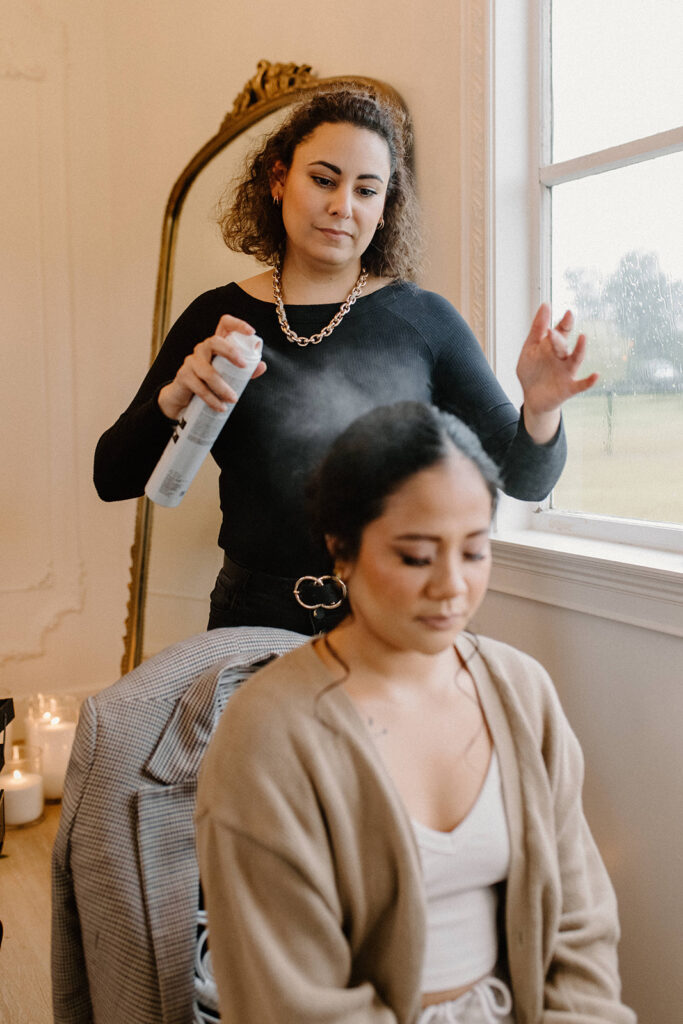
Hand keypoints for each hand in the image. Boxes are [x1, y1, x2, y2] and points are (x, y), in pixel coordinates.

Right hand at [158, 315, 266, 420]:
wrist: (185, 400)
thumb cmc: (211, 384)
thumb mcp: (230, 376)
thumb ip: (245, 371)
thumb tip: (262, 366)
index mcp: (216, 345)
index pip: (224, 324)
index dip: (237, 324)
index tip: (251, 332)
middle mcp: (202, 349)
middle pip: (214, 341)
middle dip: (230, 351)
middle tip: (244, 366)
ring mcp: (191, 361)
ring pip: (208, 371)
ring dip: (222, 387)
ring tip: (233, 399)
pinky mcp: (184, 376)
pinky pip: (199, 387)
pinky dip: (211, 399)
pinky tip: (220, 407)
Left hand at [516, 304, 597, 442]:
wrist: (532, 397)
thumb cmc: (533, 371)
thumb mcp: (530, 348)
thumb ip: (537, 329)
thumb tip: (545, 304)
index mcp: (553, 346)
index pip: (561, 331)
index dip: (564, 322)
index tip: (567, 312)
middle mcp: (563, 357)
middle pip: (563, 345)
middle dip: (559, 338)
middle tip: (554, 331)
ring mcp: (567, 372)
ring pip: (575, 360)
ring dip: (579, 349)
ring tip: (583, 338)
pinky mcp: (569, 388)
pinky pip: (581, 385)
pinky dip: (589, 381)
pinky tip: (596, 375)